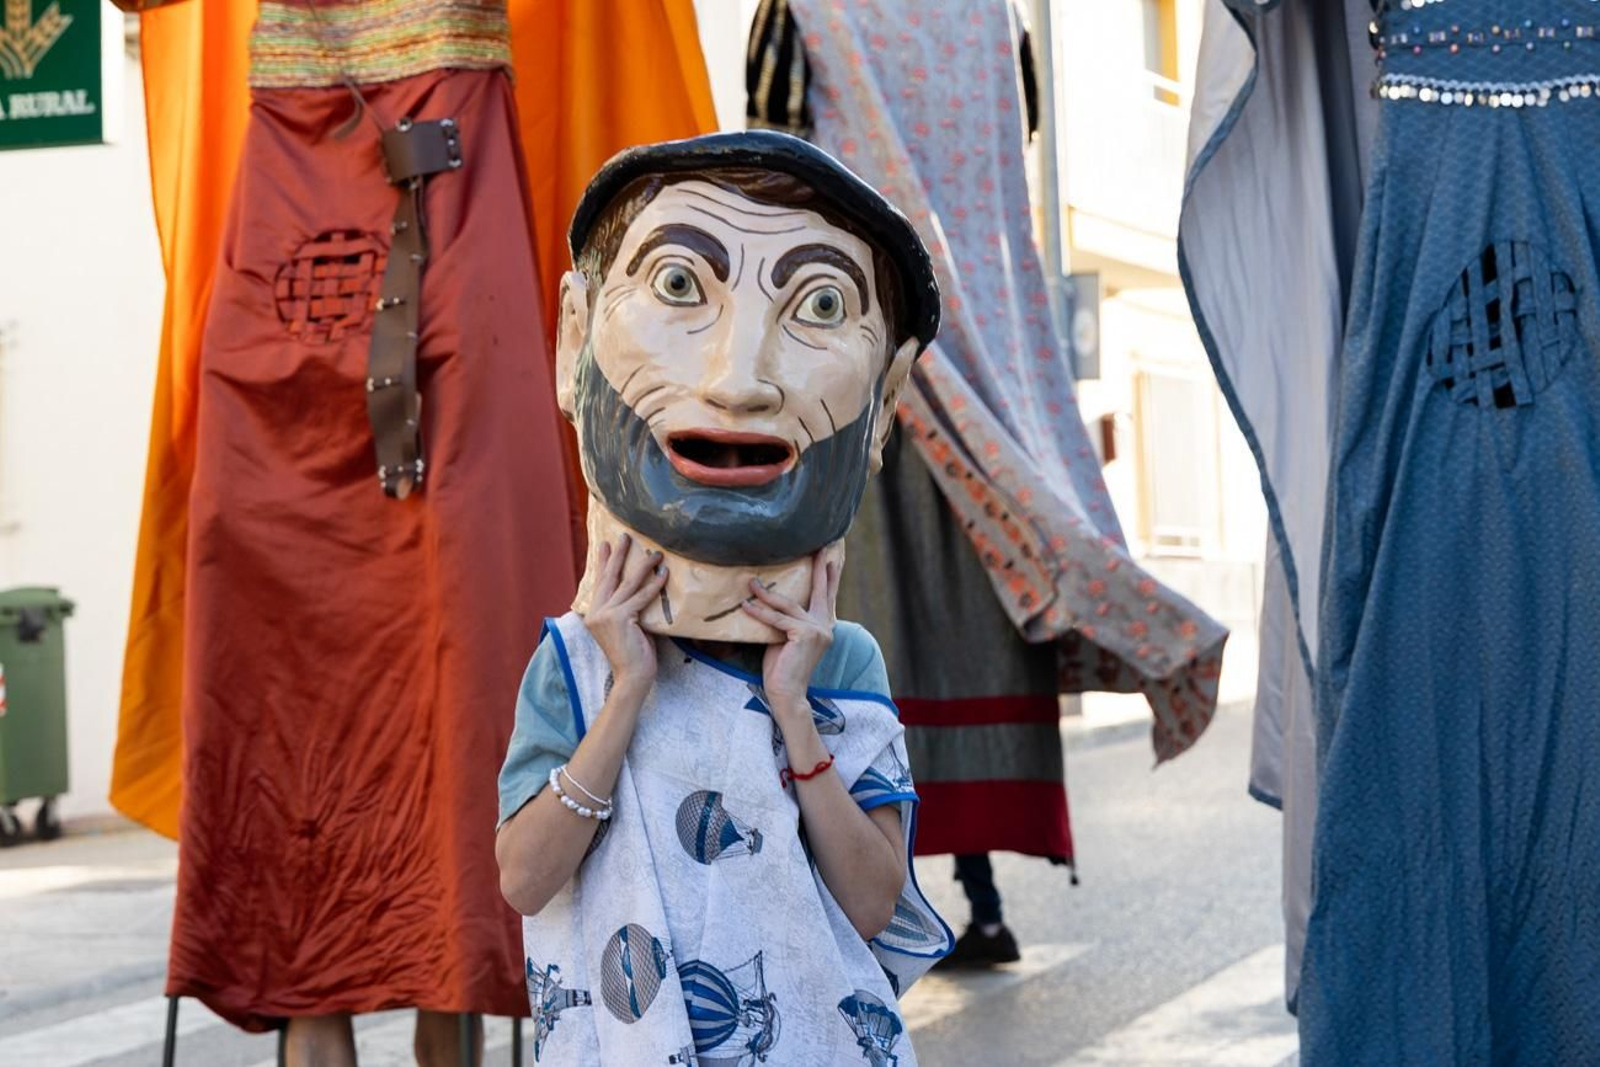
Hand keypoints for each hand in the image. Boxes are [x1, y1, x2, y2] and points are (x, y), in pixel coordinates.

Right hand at [582, 534, 668, 696]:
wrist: (632, 677)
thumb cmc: (633, 654)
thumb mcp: (626, 627)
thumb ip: (626, 608)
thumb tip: (639, 589)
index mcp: (594, 614)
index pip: (600, 582)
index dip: (603, 562)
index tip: (606, 544)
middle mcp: (596, 612)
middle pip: (609, 577)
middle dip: (619, 554)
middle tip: (626, 536)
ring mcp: (607, 615)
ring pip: (627, 584)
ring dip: (643, 566)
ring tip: (655, 553)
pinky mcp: (621, 619)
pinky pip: (641, 597)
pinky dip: (654, 585)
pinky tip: (664, 574)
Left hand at [740, 551, 837, 727]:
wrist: (787, 693)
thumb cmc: (782, 668)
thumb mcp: (784, 637)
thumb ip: (784, 620)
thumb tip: (767, 600)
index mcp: (823, 626)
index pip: (826, 596)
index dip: (829, 577)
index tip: (831, 557)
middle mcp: (825, 626)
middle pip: (821, 591)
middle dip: (820, 567)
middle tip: (822, 547)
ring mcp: (818, 630)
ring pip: (788, 605)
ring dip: (766, 593)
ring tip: (751, 583)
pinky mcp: (804, 635)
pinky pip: (776, 620)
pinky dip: (759, 613)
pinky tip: (746, 606)